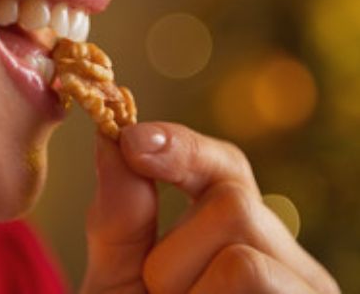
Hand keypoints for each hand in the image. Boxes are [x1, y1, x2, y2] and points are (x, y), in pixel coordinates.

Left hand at [81, 122, 340, 293]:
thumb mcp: (120, 278)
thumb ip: (120, 214)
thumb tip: (112, 139)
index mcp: (236, 235)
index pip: (225, 167)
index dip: (180, 147)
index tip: (131, 140)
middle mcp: (281, 256)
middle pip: (233, 200)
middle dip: (175, 253)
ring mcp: (305, 289)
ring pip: (241, 250)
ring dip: (186, 290)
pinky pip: (250, 278)